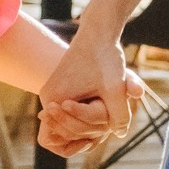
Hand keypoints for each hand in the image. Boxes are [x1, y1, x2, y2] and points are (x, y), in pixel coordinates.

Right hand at [36, 26, 129, 154]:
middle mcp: (48, 99)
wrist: (96, 33)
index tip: (108, 127)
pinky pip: (71, 113)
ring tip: (109, 119)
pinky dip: (86, 115)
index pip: (68, 134)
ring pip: (71, 121)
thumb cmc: (104, 58)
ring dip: (90, 122)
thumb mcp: (115, 89)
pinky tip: (104, 112)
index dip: (91, 135)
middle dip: (90, 129)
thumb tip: (120, 134)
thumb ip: (120, 115)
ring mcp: (51, 95)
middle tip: (111, 125)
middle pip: (68, 130)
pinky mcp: (59, 90)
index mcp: (55, 100)